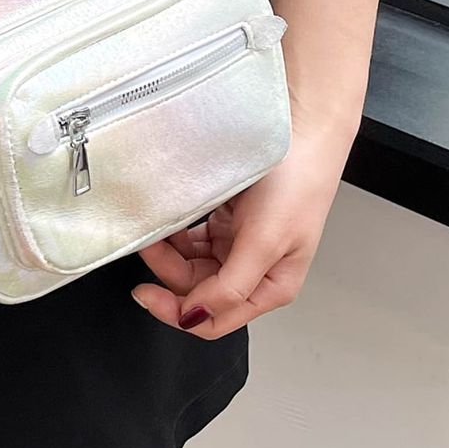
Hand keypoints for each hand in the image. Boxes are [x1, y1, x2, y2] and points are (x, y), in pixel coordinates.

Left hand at [129, 125, 347, 338]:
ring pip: (189, 263)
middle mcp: (253, 270)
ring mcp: (239, 244)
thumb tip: (195, 318)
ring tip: (155, 228)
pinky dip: (176, 231)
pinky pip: (191, 236)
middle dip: (168, 270)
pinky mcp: (228, 219)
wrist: (303, 127)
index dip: (176, 312)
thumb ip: (230, 288)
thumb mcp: (265, 243)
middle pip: (196, 289)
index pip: (213, 320)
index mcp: (270, 288)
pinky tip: (170, 218)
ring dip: (168, 250)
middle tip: (149, 243)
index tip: (146, 292)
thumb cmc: (298, 182)